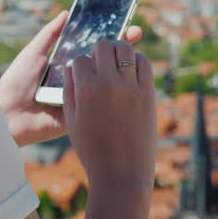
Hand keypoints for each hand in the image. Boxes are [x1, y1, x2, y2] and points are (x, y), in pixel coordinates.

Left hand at [0, 11, 142, 147]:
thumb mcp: (34, 53)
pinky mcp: (83, 112)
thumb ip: (50, 34)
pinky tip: (125, 79)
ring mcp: (82, 95)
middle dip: (121, 47)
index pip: (91, 47)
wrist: (9, 115)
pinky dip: (113, 92)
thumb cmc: (17, 82)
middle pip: (103, 61)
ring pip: (106, 80)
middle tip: (136, 31)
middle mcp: (77, 79)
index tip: (122, 21)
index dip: (106, 35)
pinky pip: (100, 101)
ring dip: (121, 67)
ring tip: (132, 48)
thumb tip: (67, 13)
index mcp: (66, 64)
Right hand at [64, 40, 156, 188]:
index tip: (84, 75)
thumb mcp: (72, 120)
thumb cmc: (92, 149)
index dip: (80, 66)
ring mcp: (131, 86)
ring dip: (118, 51)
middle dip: (98, 52)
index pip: (79, 59)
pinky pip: (144, 62)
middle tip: (100, 63)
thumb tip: (73, 67)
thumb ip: (69, 90)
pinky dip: (137, 60)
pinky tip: (131, 70)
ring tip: (116, 62)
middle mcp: (108, 82)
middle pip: (102, 45)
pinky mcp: (148, 92)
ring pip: (125, 47)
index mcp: (86, 89)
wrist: (122, 173)